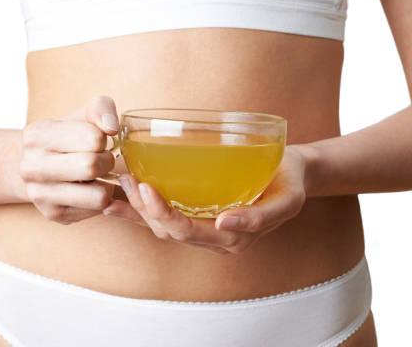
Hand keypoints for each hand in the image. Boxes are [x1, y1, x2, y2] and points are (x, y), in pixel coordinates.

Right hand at [19, 95, 121, 223]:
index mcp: (37, 135)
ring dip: (107, 185)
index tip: (96, 141)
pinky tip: (90, 189)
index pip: (93, 138)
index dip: (102, 139)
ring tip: (97, 176)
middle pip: (92, 167)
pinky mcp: (53, 214)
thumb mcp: (82, 115)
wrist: (39, 164)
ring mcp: (39, 194)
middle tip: (102, 159)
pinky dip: (100, 200)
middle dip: (106, 162)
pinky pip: (96, 211)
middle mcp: (31, 166)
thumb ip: (100, 110)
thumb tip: (111, 127)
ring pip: (98, 196)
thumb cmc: (68, 136)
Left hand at [105, 145, 309, 253]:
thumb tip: (226, 222)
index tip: (147, 188)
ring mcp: (203, 225)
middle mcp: (213, 236)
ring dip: (137, 207)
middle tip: (127, 179)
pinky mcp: (197, 210)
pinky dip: (141, 207)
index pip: (188, 232)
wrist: (293, 173)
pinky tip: (121, 194)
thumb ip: (260, 217)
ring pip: (161, 224)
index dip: (163, 214)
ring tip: (119, 182)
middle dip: (143, 209)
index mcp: (231, 237)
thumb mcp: (288, 200)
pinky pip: (165, 213)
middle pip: (167, 230)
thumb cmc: (290, 183)